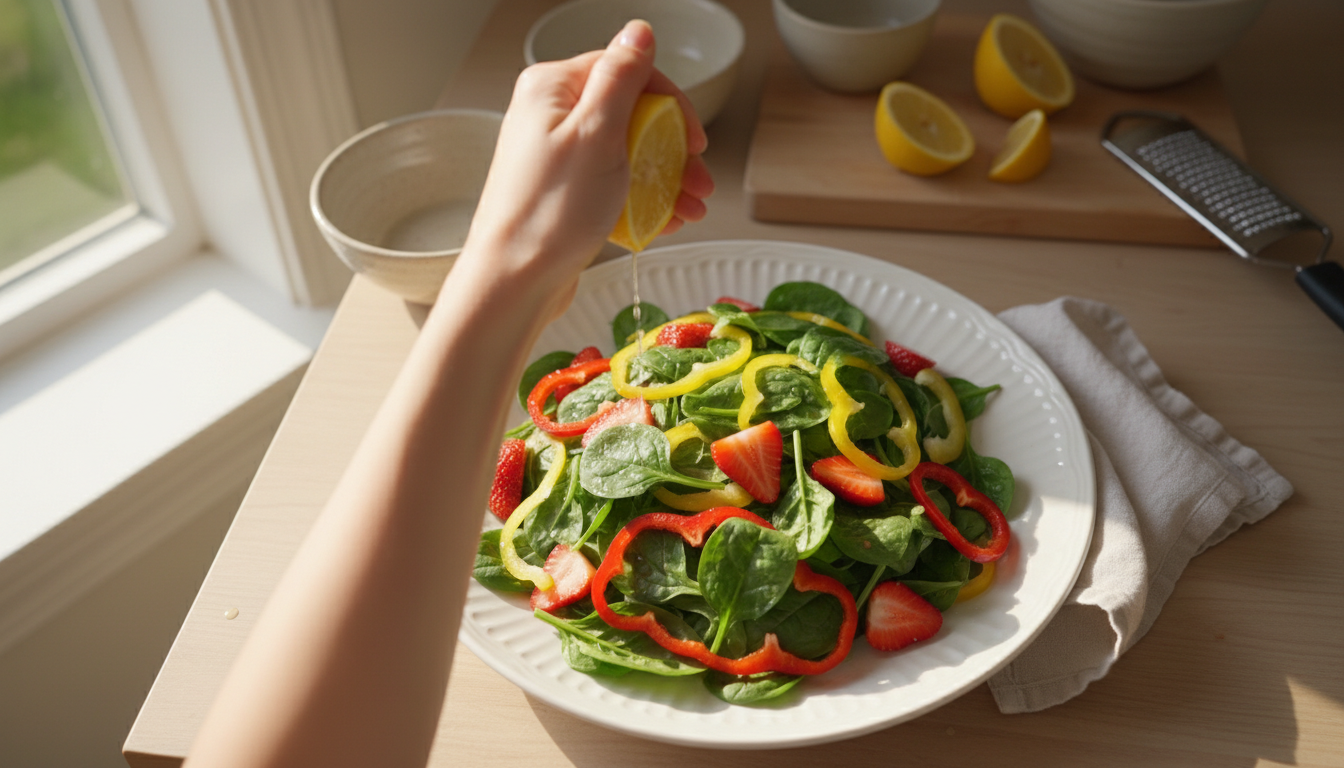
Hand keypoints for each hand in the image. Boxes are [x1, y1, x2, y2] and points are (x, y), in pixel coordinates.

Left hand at [460, 20, 712, 289]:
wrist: (515, 283)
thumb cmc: (548, 214)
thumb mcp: (597, 133)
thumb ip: (621, 77)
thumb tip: (639, 32)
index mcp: (552, 89)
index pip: (625, 70)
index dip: (669, 102)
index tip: (694, 137)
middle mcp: (548, 117)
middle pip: (630, 114)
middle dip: (672, 149)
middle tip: (698, 179)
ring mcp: (555, 157)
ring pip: (625, 153)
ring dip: (665, 179)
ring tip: (691, 208)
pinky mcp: (562, 193)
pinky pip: (611, 185)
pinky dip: (641, 201)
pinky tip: (664, 221)